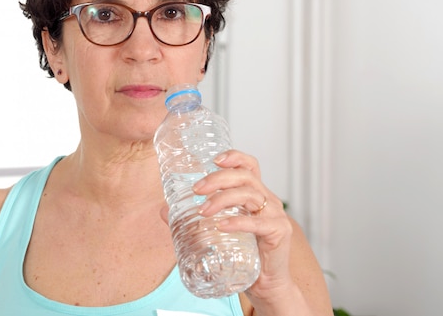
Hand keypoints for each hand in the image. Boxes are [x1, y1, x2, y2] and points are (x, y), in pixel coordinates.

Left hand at [191, 150, 294, 299]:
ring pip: (250, 195)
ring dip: (223, 199)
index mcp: (255, 194)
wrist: (266, 285)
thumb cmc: (244, 255)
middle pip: (245, 177)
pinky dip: (238, 222)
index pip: (250, 166)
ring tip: (203, 210)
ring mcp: (275, 215)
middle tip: (196, 189)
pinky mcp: (279, 232)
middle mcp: (268, 200)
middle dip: (218, 179)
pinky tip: (222, 226)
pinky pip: (258, 223)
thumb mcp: (218, 232)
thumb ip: (192, 220)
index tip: (214, 160)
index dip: (234, 157)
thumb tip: (162, 211)